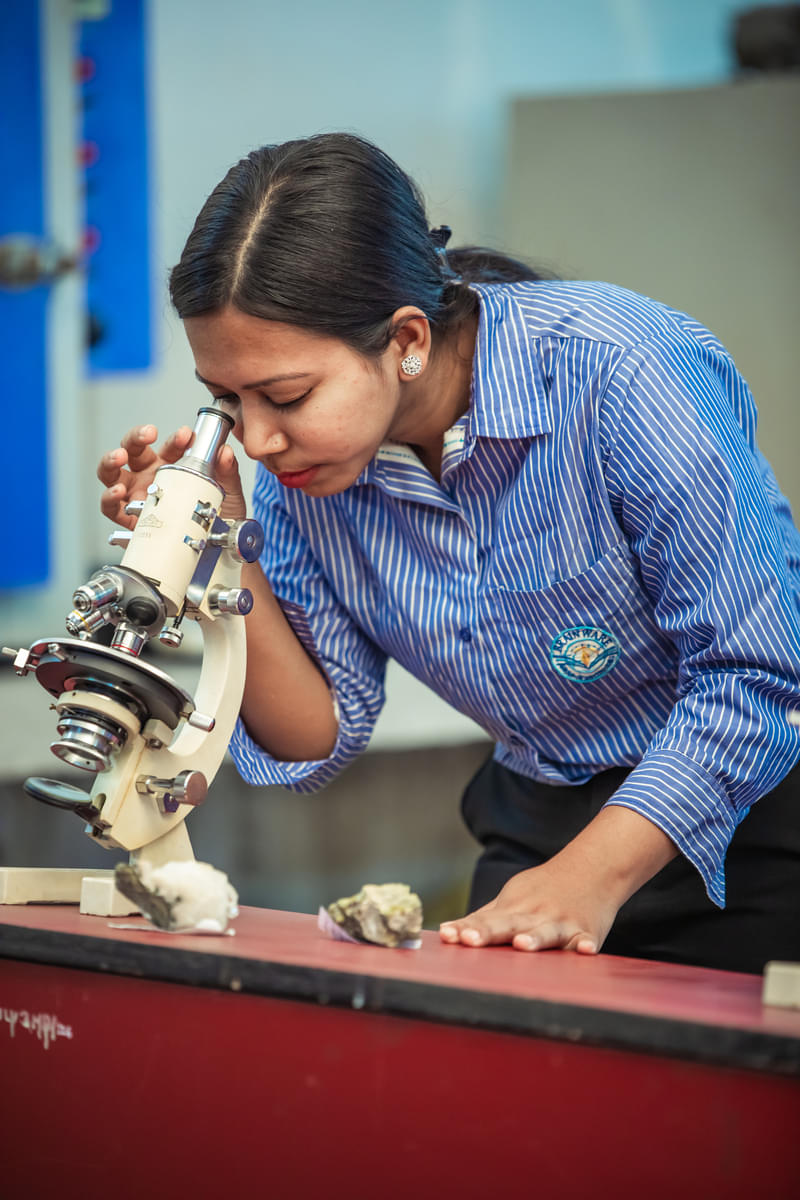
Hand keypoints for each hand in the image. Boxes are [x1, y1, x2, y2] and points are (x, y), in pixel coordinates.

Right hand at [97, 424, 246, 526]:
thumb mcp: (227, 494)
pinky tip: (117, 492)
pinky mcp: (126, 518)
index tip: (185, 435)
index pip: (170, 446)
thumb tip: (226, 453)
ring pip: (112, 472)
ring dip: (111, 461)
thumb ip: (227, 472)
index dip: (175, 438)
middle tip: (146, 436)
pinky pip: (109, 506)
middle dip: (136, 438)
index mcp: (172, 466)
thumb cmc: (215, 518)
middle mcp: (150, 476)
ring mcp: (135, 495)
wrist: (213, 553)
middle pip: (133, 450)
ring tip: (119, 458)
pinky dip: (109, 497)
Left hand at [439, 858, 618, 954]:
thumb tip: (449, 931)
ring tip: (521, 944)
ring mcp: (561, 923)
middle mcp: (535, 914)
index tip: (447, 935)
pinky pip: (586, 940)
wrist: (592, 868)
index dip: (466, 927)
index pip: (485, 919)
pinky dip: (586, 945)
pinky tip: (586, 950)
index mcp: (514, 908)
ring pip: (546, 932)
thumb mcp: (513, 897)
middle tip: (468, 939)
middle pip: (508, 924)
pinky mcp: (587, 932)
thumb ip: (484, 918)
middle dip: (488, 932)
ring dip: (534, 938)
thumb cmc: (545, 889)